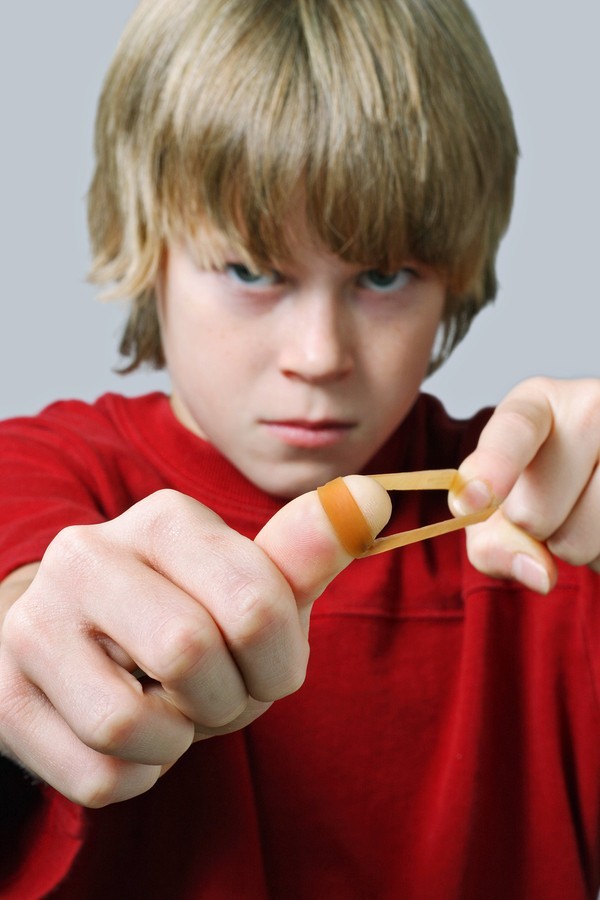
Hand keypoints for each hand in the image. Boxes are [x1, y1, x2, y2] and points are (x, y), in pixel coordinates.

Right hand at [0, 478, 390, 806]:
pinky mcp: (6, 694)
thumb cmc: (179, 612)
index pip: (253, 601)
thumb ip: (305, 553)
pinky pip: (97, 775)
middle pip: (191, 656)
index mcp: (162, 518)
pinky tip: (133, 740)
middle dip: (231, 701)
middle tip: (222, 695)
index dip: (282, 660)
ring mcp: (34, 623)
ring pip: (131, 723)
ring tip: (173, 712)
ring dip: (178, 743)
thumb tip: (372, 499)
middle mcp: (87, 555)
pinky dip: (138, 776)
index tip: (274, 668)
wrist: (76, 642)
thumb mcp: (245, 581)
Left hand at [449, 377, 599, 591]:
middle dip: (534, 529)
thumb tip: (539, 576)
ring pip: (579, 542)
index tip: (472, 499)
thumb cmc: (543, 484)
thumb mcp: (501, 500)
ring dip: (575, 549)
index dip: (493, 467)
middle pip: (533, 514)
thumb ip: (493, 539)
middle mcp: (592, 407)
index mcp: (537, 401)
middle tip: (556, 502)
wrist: (599, 469)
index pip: (515, 430)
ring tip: (586, 511)